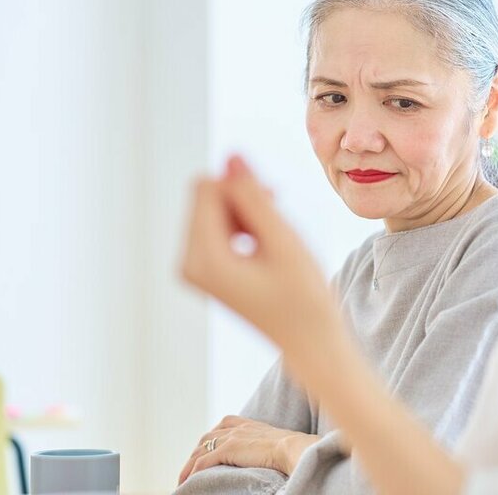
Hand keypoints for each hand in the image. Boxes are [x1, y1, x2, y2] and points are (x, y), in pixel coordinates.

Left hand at [177, 415, 320, 484]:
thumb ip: (264, 444)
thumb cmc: (291, 449)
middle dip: (195, 453)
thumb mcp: (274, 442)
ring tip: (183, 479)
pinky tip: (190, 481)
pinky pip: (203, 461)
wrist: (294, 448)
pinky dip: (193, 471)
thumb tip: (265, 456)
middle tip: (189, 470)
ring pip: (200, 450)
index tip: (205, 451)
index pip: (221, 427)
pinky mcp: (229, 449)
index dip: (210, 439)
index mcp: (247, 424)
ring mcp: (231, 437)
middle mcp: (237, 428)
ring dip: (189, 465)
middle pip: (206, 438)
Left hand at [179, 155, 338, 349]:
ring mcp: (194, 269)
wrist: (310, 342)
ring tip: (274, 239)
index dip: (242, 187)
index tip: (272, 207)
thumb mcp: (283, 241)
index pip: (206, 188)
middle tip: (276, 226)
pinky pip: (216, 225)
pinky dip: (243, 225)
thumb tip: (231, 155)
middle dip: (242, 199)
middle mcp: (188, 264)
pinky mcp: (205, 269)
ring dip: (246, 212)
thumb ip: (254, 196)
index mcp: (202, 260)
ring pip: (212, 208)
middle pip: (205, 196)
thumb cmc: (304, 297)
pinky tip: (266, 245)